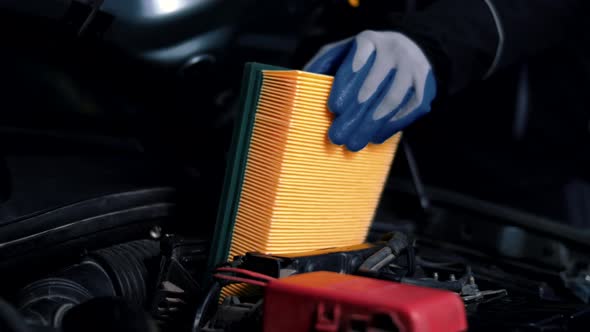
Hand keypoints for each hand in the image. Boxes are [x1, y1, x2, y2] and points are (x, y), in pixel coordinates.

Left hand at [304, 30, 436, 150]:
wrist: (409, 50)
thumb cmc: (365, 57)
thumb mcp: (341, 53)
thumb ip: (321, 65)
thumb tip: (301, 82)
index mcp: (369, 40)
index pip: (357, 60)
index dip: (345, 84)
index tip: (333, 107)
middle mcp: (394, 51)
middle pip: (374, 85)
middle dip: (354, 115)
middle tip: (336, 137)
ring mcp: (413, 68)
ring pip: (392, 100)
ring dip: (371, 125)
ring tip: (353, 144)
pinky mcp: (426, 86)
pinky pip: (410, 109)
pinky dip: (392, 126)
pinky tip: (375, 138)